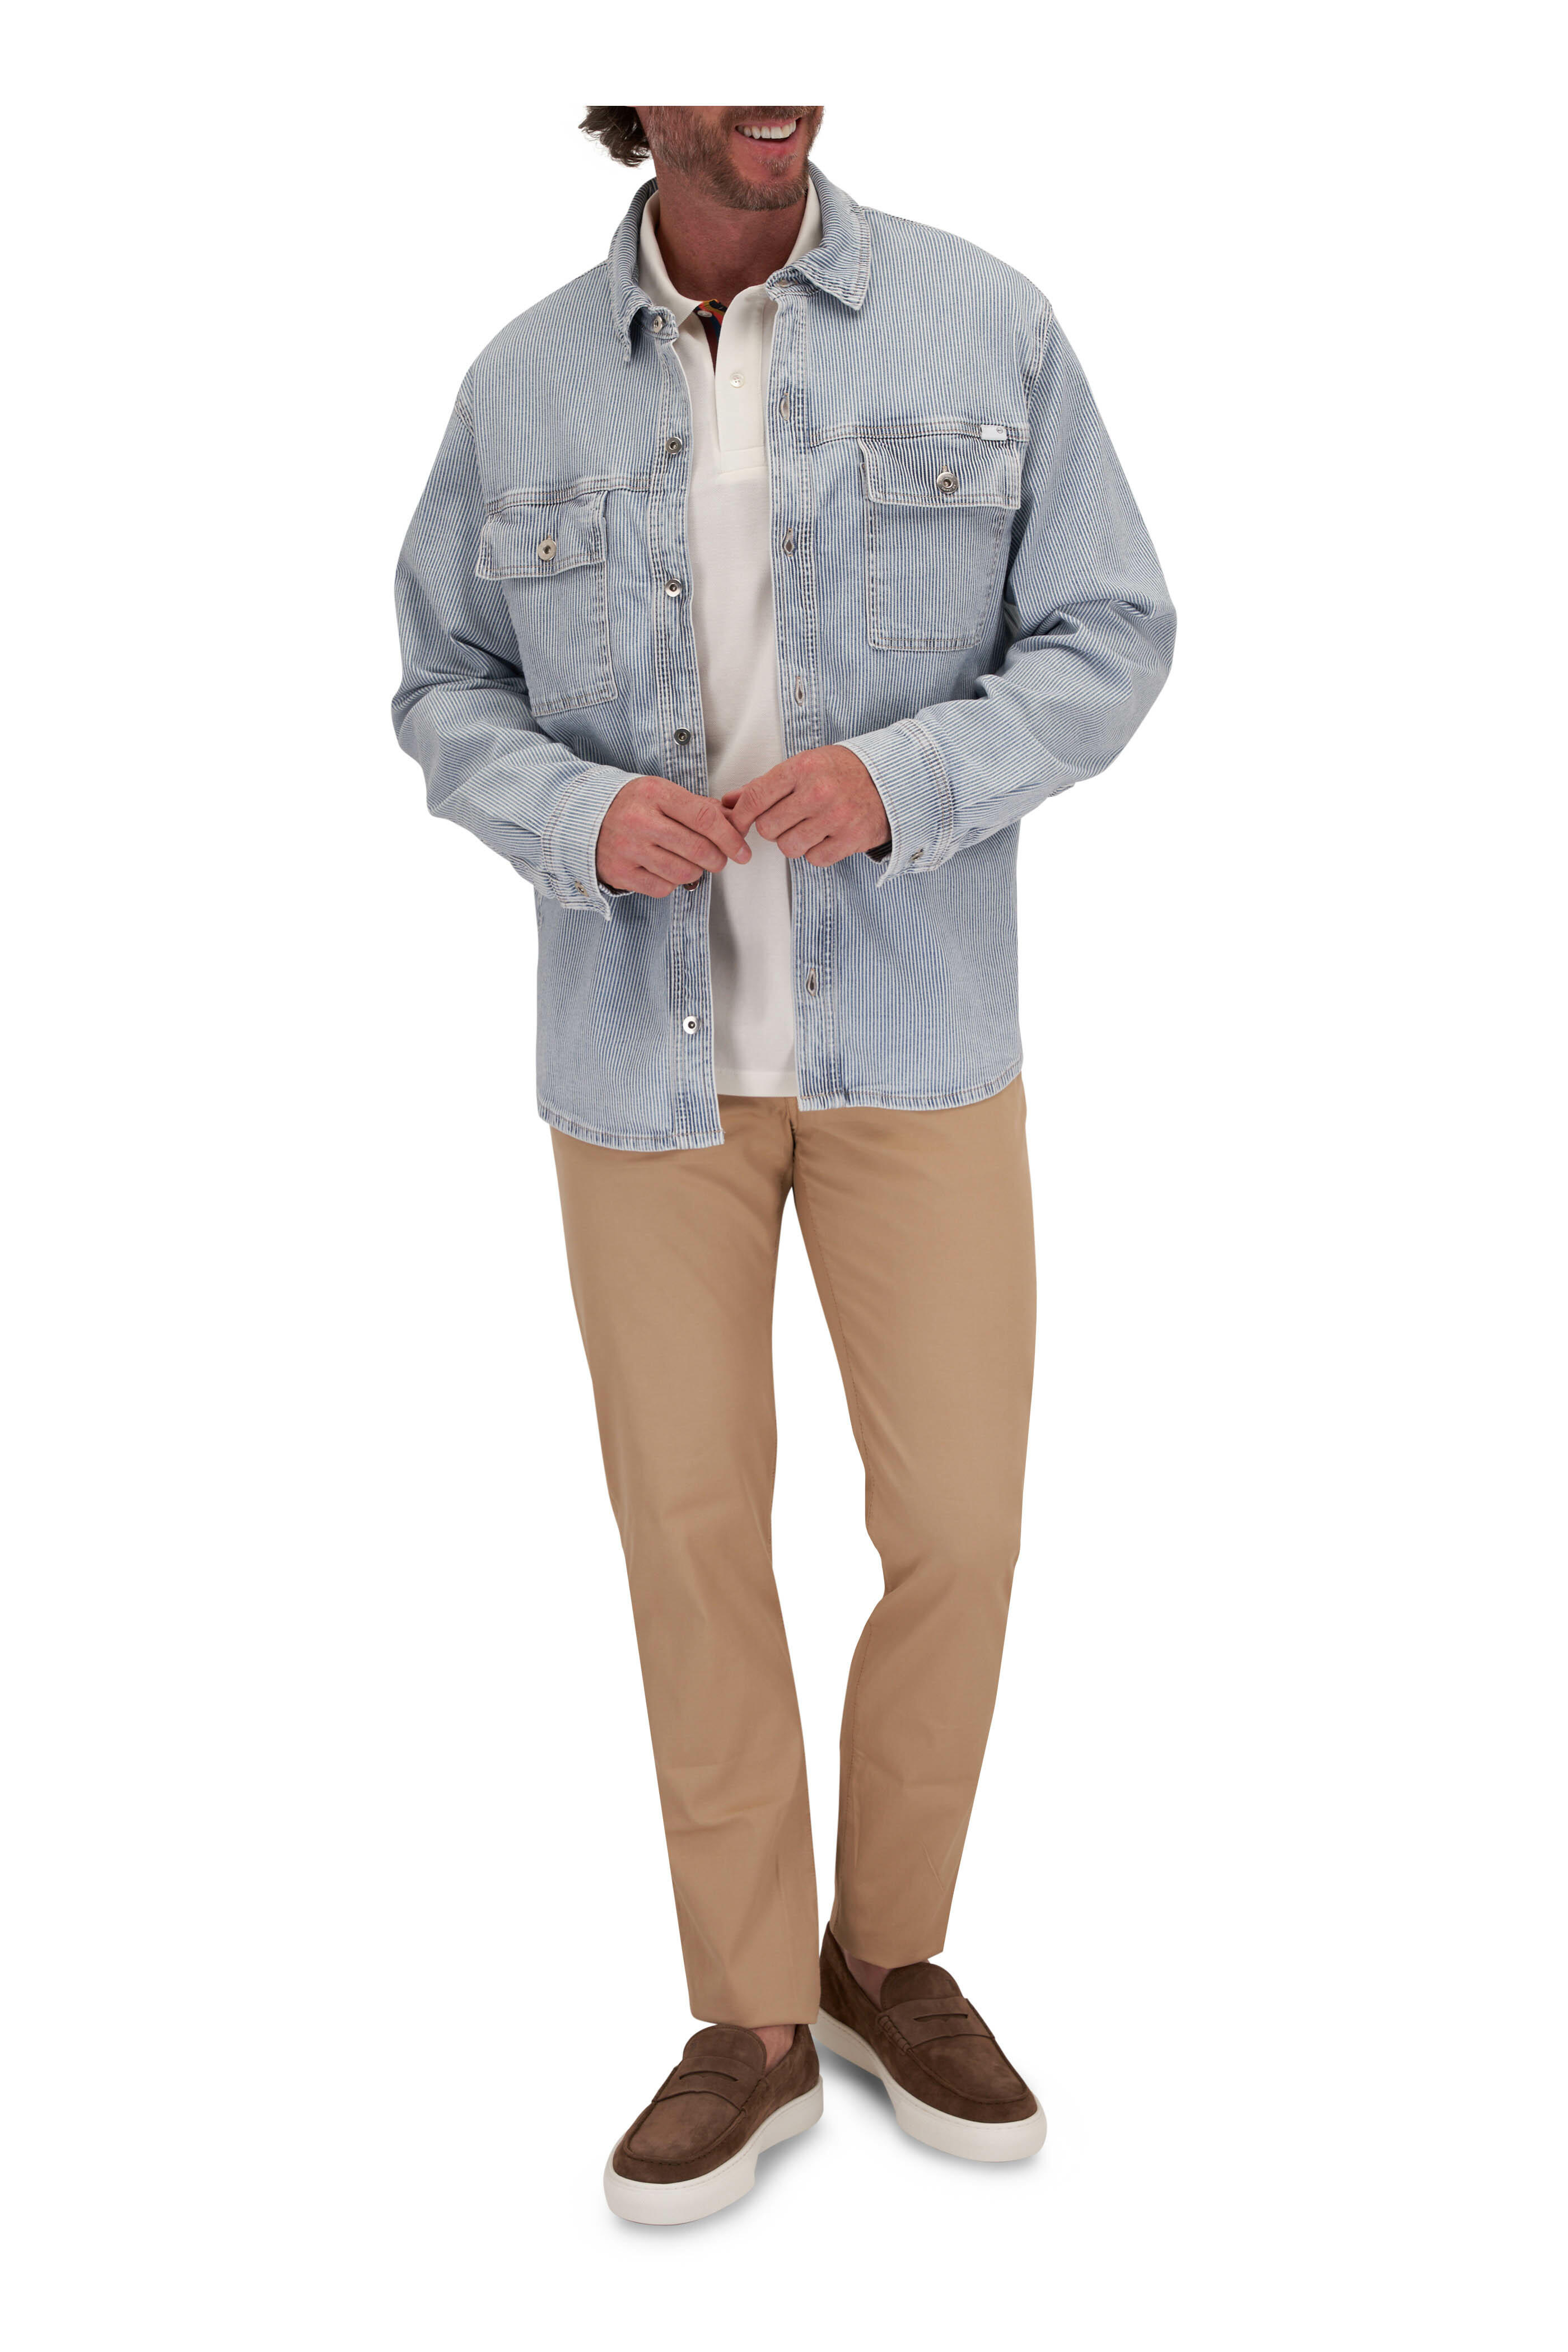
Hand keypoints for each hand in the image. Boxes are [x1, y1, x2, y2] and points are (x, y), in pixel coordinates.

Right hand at [596, 775, 752, 896]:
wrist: (582, 817)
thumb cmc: (629, 805)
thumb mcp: (662, 793)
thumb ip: (699, 807)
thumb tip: (734, 823)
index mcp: (655, 794)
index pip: (705, 818)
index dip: (730, 838)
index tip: (742, 851)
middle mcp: (640, 821)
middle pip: (698, 849)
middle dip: (717, 859)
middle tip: (718, 859)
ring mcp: (628, 849)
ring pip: (684, 873)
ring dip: (695, 872)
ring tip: (689, 862)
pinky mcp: (620, 872)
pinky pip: (663, 888)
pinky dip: (671, 883)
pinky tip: (665, 869)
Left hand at [722, 745, 889, 865]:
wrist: (890, 780)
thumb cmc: (843, 772)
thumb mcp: (804, 766)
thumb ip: (766, 785)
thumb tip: (730, 802)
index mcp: (802, 768)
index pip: (755, 797)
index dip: (740, 815)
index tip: (738, 823)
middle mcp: (818, 791)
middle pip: (768, 828)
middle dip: (773, 827)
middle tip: (788, 819)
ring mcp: (836, 817)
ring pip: (789, 847)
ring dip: (794, 841)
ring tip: (810, 826)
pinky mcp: (850, 839)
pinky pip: (814, 859)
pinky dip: (817, 852)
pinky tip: (827, 835)